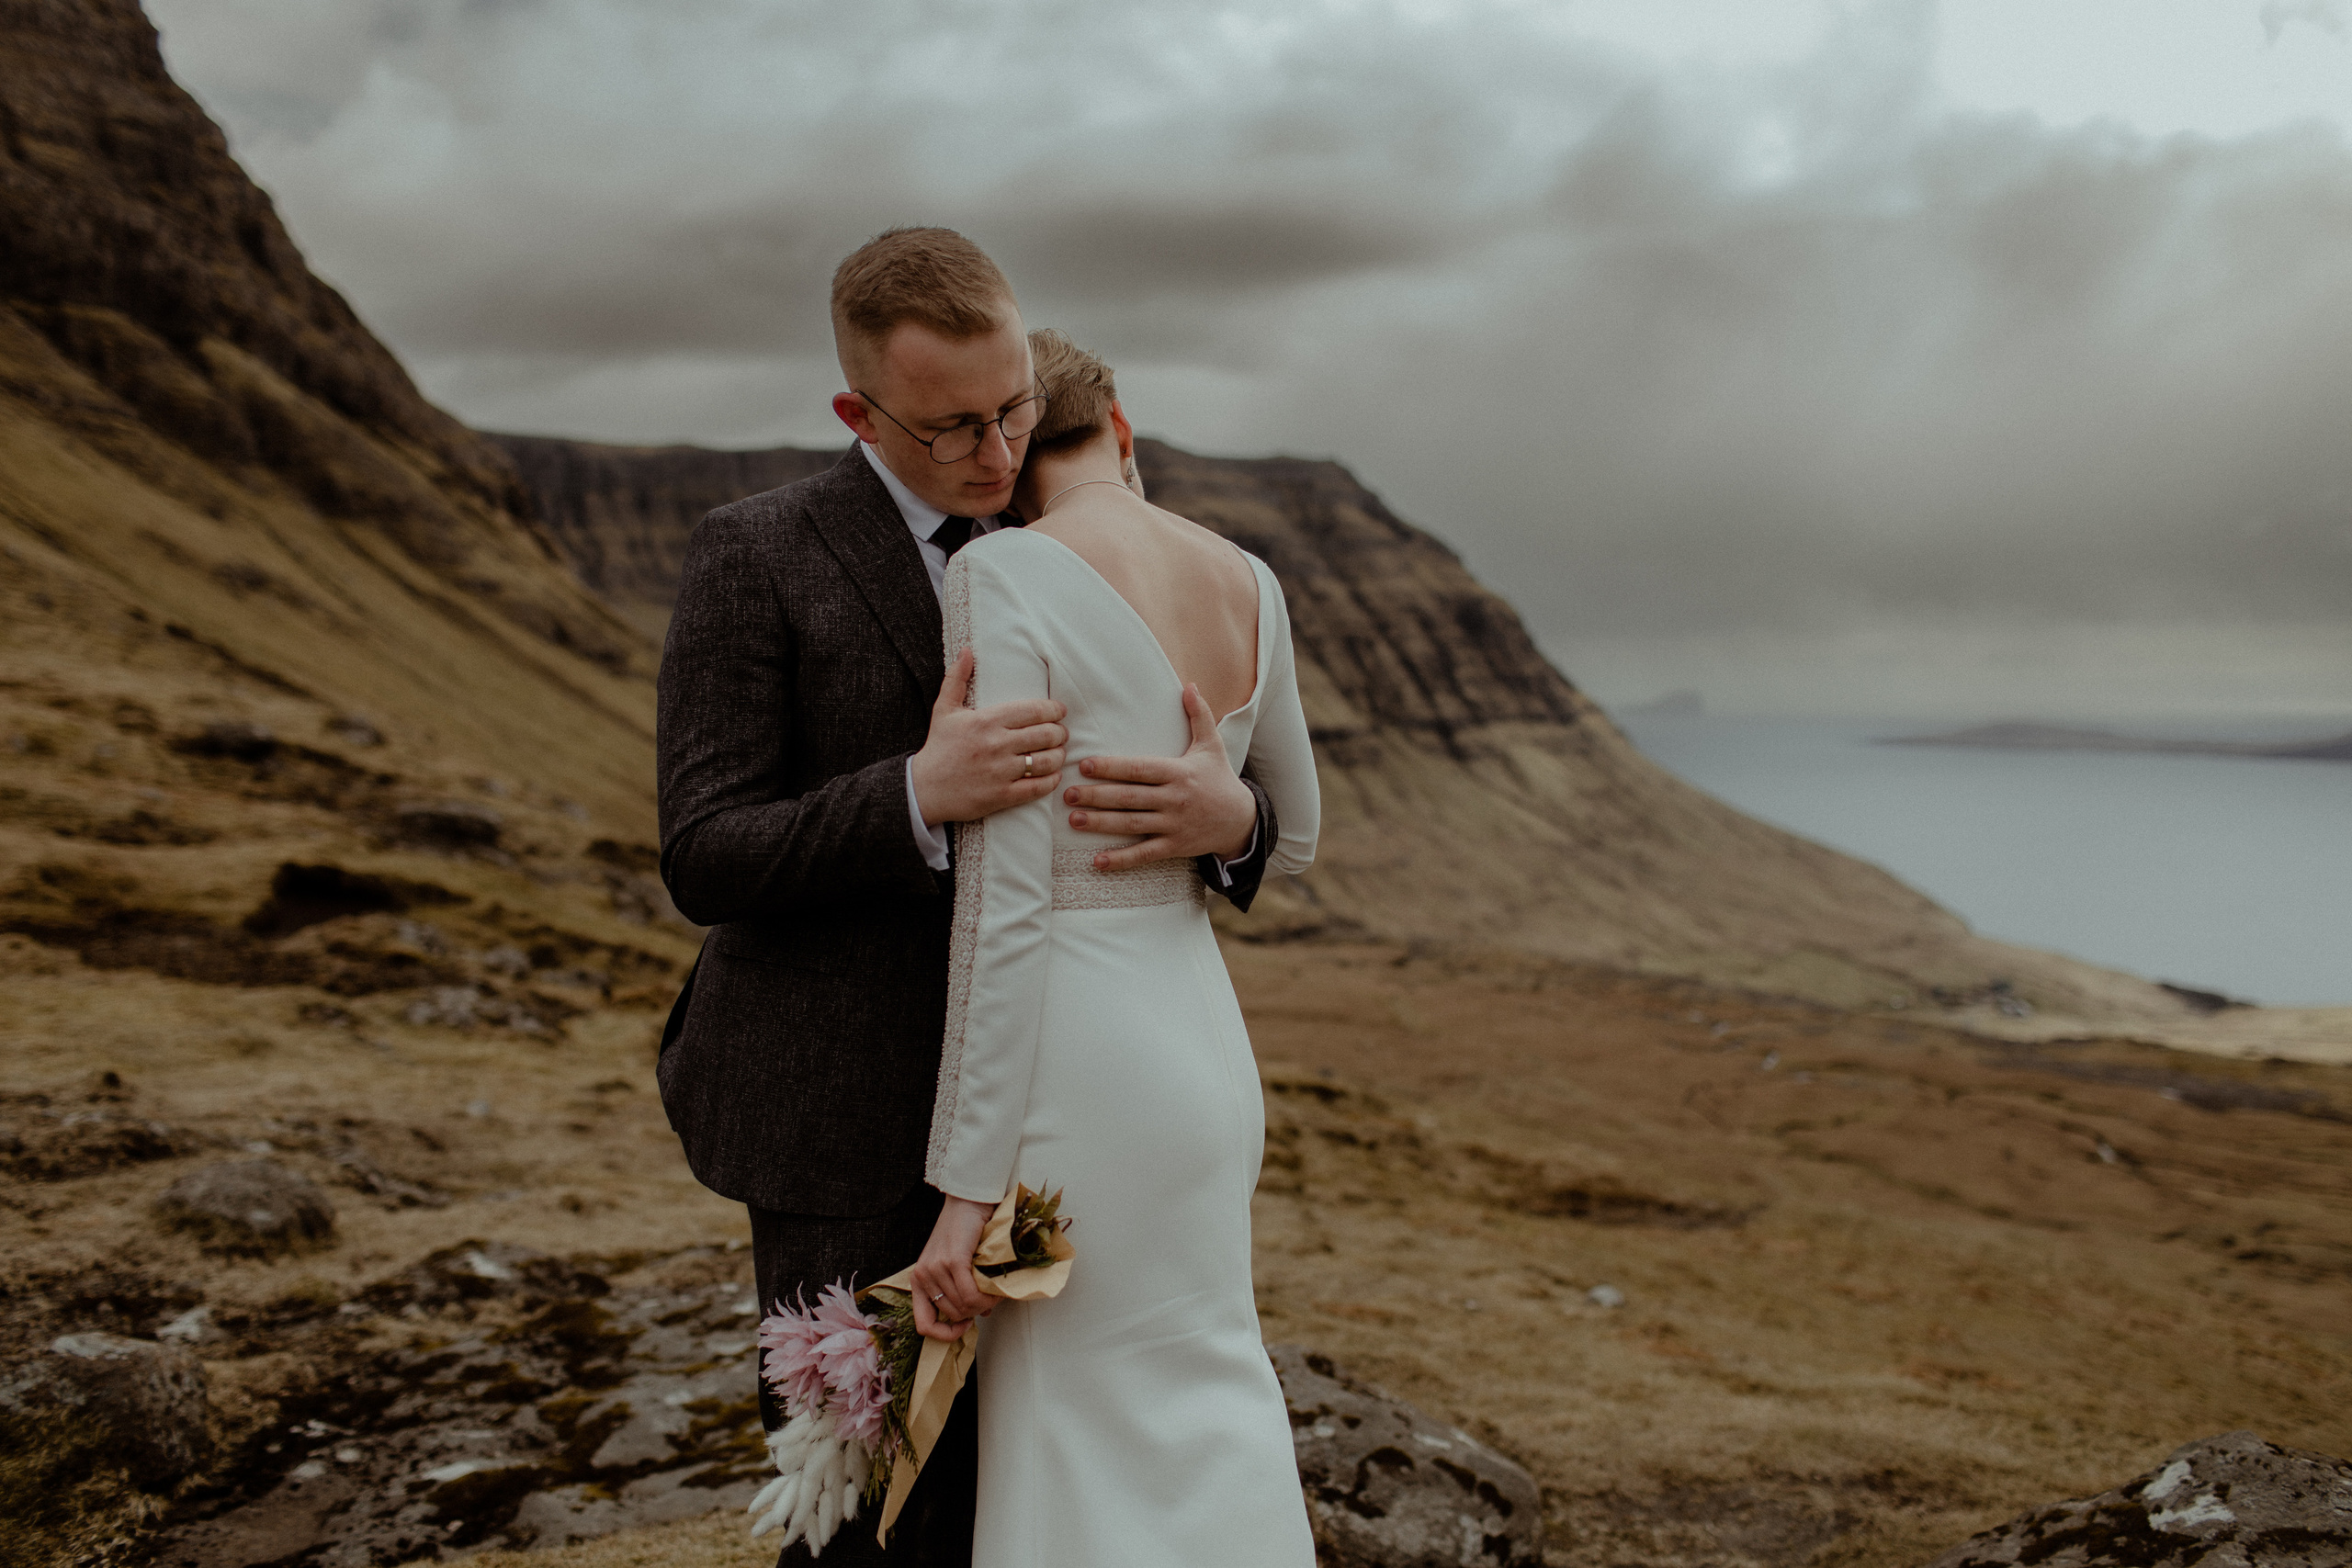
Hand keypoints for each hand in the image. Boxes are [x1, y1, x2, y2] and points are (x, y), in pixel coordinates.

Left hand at [909, 1194, 998, 1341]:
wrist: (968, 1201)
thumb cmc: (963, 1232)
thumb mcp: (955, 1265)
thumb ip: (962, 1290)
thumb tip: (982, 1314)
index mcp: (918, 1280)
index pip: (923, 1325)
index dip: (945, 1334)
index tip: (965, 1326)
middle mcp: (923, 1276)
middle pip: (953, 1315)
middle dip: (975, 1313)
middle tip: (990, 1300)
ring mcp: (936, 1269)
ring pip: (964, 1306)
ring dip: (985, 1304)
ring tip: (996, 1292)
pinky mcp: (952, 1261)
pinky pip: (971, 1294)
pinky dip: (987, 1297)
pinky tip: (996, 1290)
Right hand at [911, 649, 1067, 824]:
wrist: (923, 789)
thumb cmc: (938, 748)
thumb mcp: (944, 710)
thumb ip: (956, 678)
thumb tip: (966, 651)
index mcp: (986, 721)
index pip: (1033, 710)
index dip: (1053, 710)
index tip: (1059, 711)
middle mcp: (996, 745)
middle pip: (1046, 734)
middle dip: (1060, 733)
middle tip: (1061, 733)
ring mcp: (1000, 772)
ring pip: (1046, 761)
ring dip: (1059, 756)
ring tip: (1058, 753)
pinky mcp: (1002, 796)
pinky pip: (1038, 787)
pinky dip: (1051, 780)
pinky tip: (1053, 775)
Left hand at [1063, 684, 1255, 869]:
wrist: (1241, 819)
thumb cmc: (1220, 778)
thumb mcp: (1212, 745)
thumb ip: (1199, 715)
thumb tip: (1190, 685)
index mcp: (1178, 772)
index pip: (1140, 769)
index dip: (1112, 767)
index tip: (1085, 765)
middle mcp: (1174, 799)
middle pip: (1130, 798)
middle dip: (1097, 796)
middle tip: (1067, 793)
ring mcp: (1174, 825)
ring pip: (1132, 825)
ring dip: (1101, 824)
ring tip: (1074, 820)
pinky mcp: (1174, 847)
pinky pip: (1144, 854)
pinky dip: (1121, 860)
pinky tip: (1097, 862)